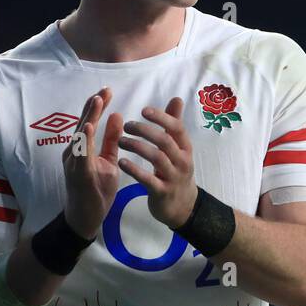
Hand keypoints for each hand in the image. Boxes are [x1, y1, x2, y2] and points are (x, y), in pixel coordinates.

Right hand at [62, 87, 125, 238]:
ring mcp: (73, 163)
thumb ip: (111, 140)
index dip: (97, 106)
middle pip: (82, 124)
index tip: (107, 90)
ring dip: (87, 117)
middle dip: (92, 106)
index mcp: (81, 149)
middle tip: (104, 89)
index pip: (89, 122)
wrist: (86, 219)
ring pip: (79, 136)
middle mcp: (74, 153)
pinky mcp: (77, 174)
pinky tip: (88, 128)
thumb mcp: (108, 161)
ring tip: (97, 101)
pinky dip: (84, 140)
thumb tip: (117, 115)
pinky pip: (79, 155)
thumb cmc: (96, 190)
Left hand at [117, 97, 198, 227]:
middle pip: (165, 141)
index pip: (177, 128)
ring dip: (137, 147)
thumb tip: (176, 99)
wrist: (182, 207)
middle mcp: (182, 161)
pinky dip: (135, 170)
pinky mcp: (162, 192)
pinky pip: (148, 180)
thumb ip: (174, 124)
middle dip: (145, 131)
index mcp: (185, 148)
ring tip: (120, 141)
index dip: (161, 118)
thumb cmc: (176, 172)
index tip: (144, 110)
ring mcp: (173, 178)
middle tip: (126, 126)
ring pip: (157, 158)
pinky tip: (122, 162)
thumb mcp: (179, 149)